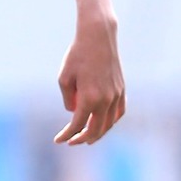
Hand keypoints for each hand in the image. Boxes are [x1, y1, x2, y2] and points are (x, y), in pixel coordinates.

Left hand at [55, 17, 124, 144]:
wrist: (98, 38)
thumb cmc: (77, 56)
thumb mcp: (64, 78)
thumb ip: (68, 100)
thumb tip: (74, 113)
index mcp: (89, 98)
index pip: (77, 125)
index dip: (67, 135)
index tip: (58, 141)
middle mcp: (106, 100)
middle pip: (96, 129)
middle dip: (83, 139)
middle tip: (72, 142)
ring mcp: (116, 95)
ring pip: (110, 123)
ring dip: (99, 133)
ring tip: (88, 138)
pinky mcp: (122, 89)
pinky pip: (119, 112)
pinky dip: (111, 121)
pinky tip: (104, 124)